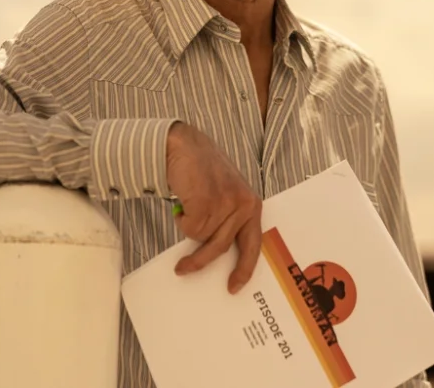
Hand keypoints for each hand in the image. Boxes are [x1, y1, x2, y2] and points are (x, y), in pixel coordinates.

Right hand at [165, 122, 262, 293]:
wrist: (185, 146)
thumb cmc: (203, 172)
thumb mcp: (226, 195)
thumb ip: (227, 220)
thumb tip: (216, 253)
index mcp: (252, 206)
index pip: (253, 245)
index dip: (244, 268)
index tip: (234, 286)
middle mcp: (243, 206)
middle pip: (221, 247)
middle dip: (200, 260)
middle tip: (183, 269)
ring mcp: (226, 205)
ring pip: (200, 238)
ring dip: (188, 226)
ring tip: (185, 208)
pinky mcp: (207, 203)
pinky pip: (189, 228)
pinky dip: (181, 218)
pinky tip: (184, 199)